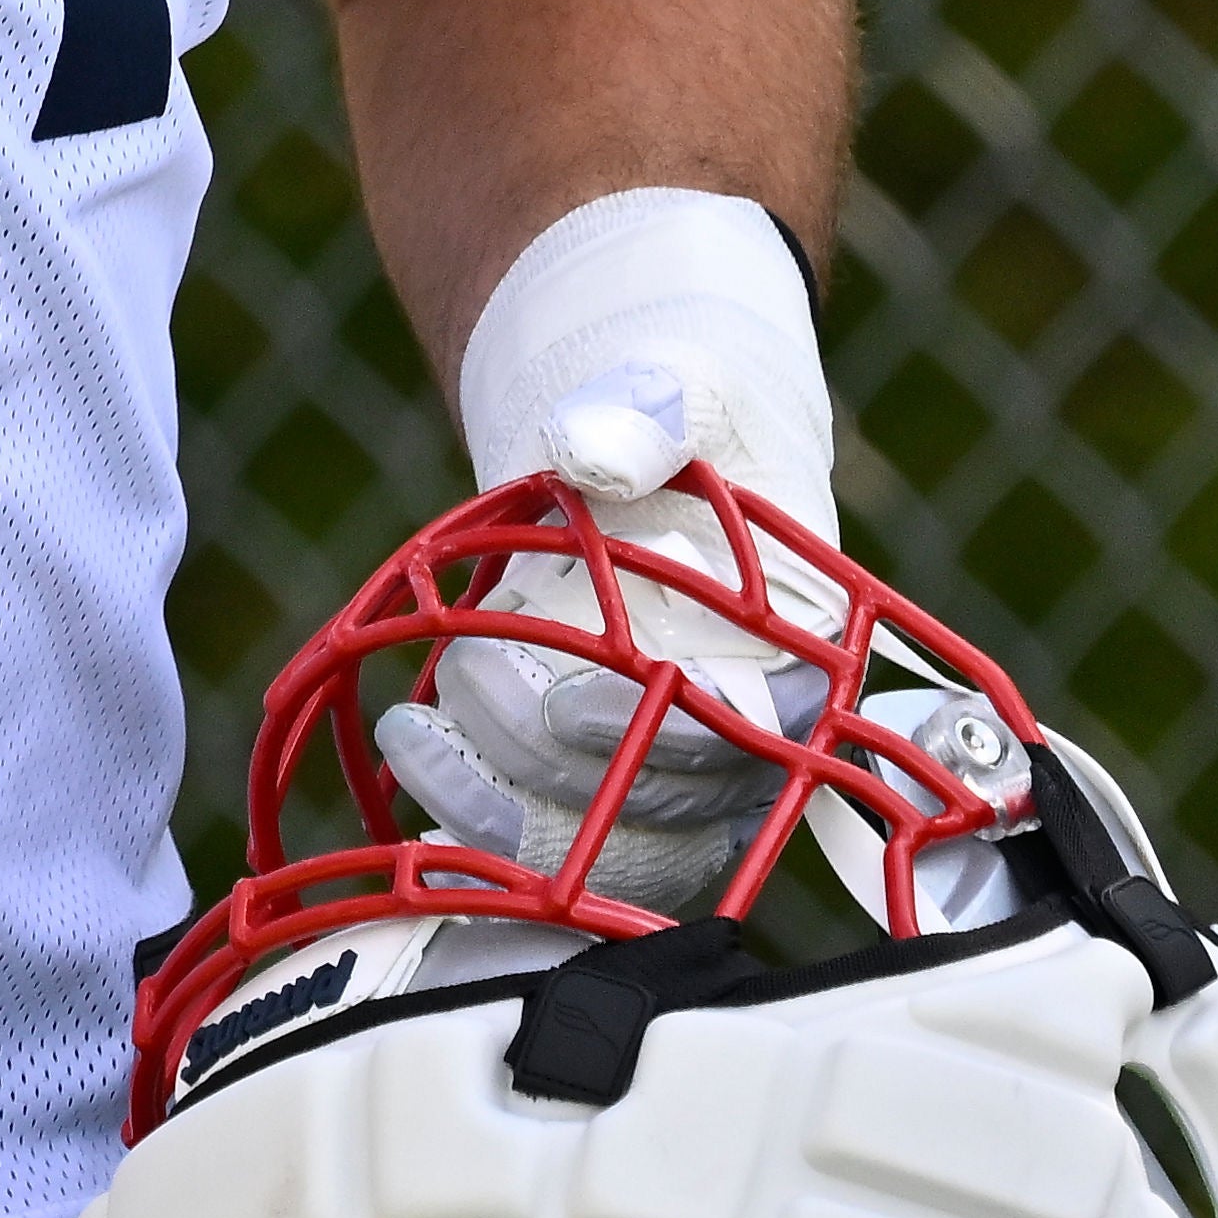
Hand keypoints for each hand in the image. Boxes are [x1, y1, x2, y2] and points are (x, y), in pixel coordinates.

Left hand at [377, 346, 829, 913]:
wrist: (630, 425)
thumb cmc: (674, 403)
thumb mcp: (673, 383)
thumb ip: (643, 414)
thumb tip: (594, 447)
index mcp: (800, 634)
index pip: (760, 728)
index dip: (672, 739)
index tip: (566, 704)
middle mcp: (756, 721)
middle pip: (671, 798)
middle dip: (553, 753)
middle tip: (466, 674)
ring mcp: (683, 766)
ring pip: (605, 835)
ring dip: (501, 791)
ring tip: (418, 718)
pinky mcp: (610, 778)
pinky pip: (555, 833)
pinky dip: (480, 812)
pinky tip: (417, 752)